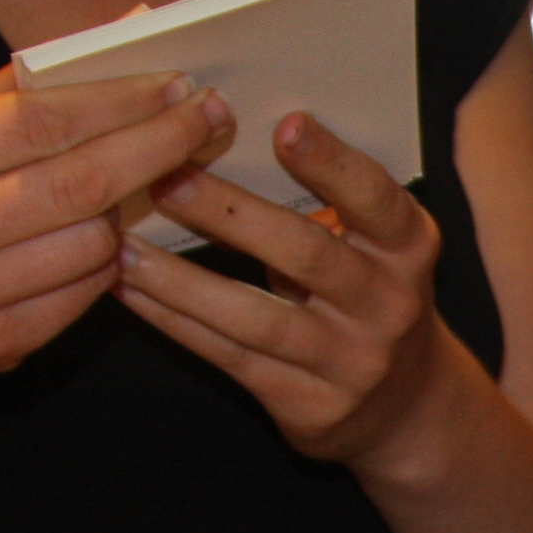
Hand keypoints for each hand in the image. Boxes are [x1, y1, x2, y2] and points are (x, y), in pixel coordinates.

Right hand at [0, 66, 228, 385]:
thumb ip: (16, 88)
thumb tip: (124, 33)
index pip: (36, 121)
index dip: (119, 102)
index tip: (177, 83)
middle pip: (77, 184)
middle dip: (156, 146)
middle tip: (206, 118)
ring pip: (92, 242)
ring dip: (130, 208)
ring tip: (137, 181)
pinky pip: (85, 293)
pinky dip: (107, 259)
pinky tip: (102, 237)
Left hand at [114, 112, 460, 465]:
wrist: (407, 407)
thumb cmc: (368, 299)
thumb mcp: (373, 248)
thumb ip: (324, 203)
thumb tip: (221, 144)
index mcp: (408, 247)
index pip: (375, 197)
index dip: (331, 162)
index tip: (285, 124)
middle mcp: (388, 303)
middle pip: (304, 252)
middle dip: (228, 213)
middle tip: (167, 178)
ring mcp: (353, 361)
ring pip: (257, 316)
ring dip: (182, 281)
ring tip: (124, 248)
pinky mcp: (312, 405)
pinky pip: (231, 357)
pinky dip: (176, 322)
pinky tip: (134, 293)